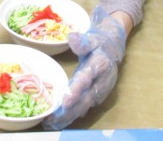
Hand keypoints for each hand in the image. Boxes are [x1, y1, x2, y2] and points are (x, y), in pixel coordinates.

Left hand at [42, 6, 125, 129]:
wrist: (112, 50)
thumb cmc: (98, 43)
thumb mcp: (91, 39)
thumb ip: (82, 41)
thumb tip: (72, 38)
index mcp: (100, 65)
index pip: (86, 79)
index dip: (76, 90)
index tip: (65, 101)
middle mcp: (101, 82)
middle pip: (84, 99)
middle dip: (68, 111)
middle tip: (52, 119)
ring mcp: (99, 92)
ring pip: (83, 107)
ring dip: (68, 116)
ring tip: (51, 124)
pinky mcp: (95, 97)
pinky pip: (83, 107)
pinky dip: (70, 115)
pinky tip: (58, 121)